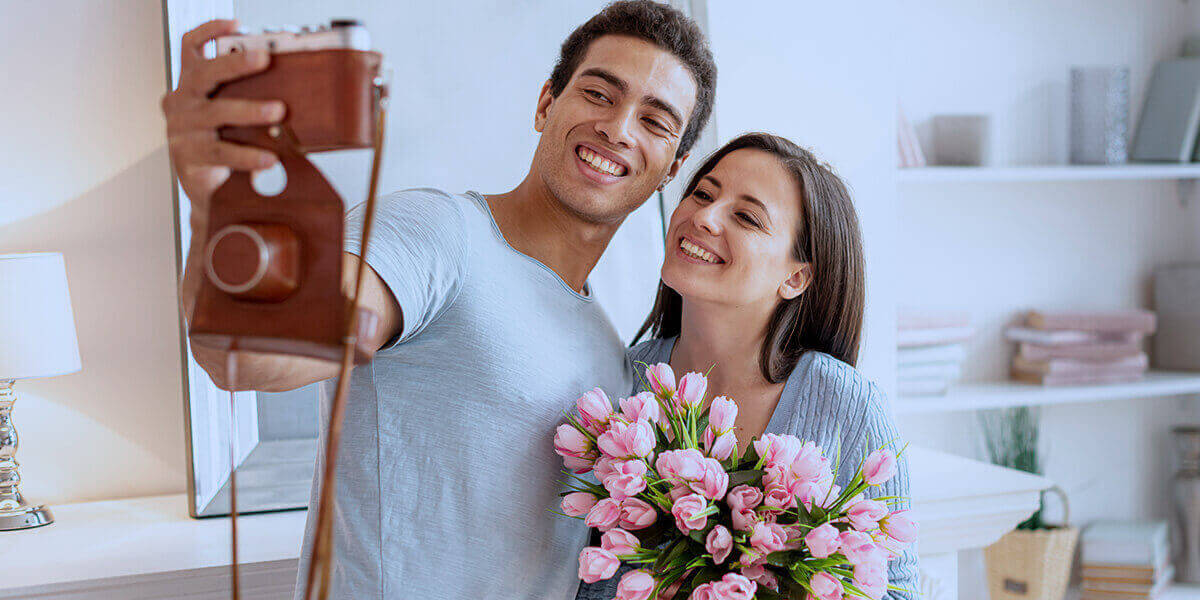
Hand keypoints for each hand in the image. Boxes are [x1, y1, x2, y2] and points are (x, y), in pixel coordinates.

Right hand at [161, 19, 285, 218]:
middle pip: (203, 75)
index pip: (191, 48)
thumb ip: (248, 96)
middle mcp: (180, 102)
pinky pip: (220, 152)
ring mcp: (181, 130)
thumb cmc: (224, 145)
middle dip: (235, 64)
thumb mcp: (231, 115)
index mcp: (190, 86)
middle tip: (265, 58)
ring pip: (215, 113)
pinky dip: (248, 155)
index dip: (210, 32)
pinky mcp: (187, 157)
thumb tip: (293, 84)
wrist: (210, 191)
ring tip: (278, 111)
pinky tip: (270, 158)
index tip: (236, 25)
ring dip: (249, 109)